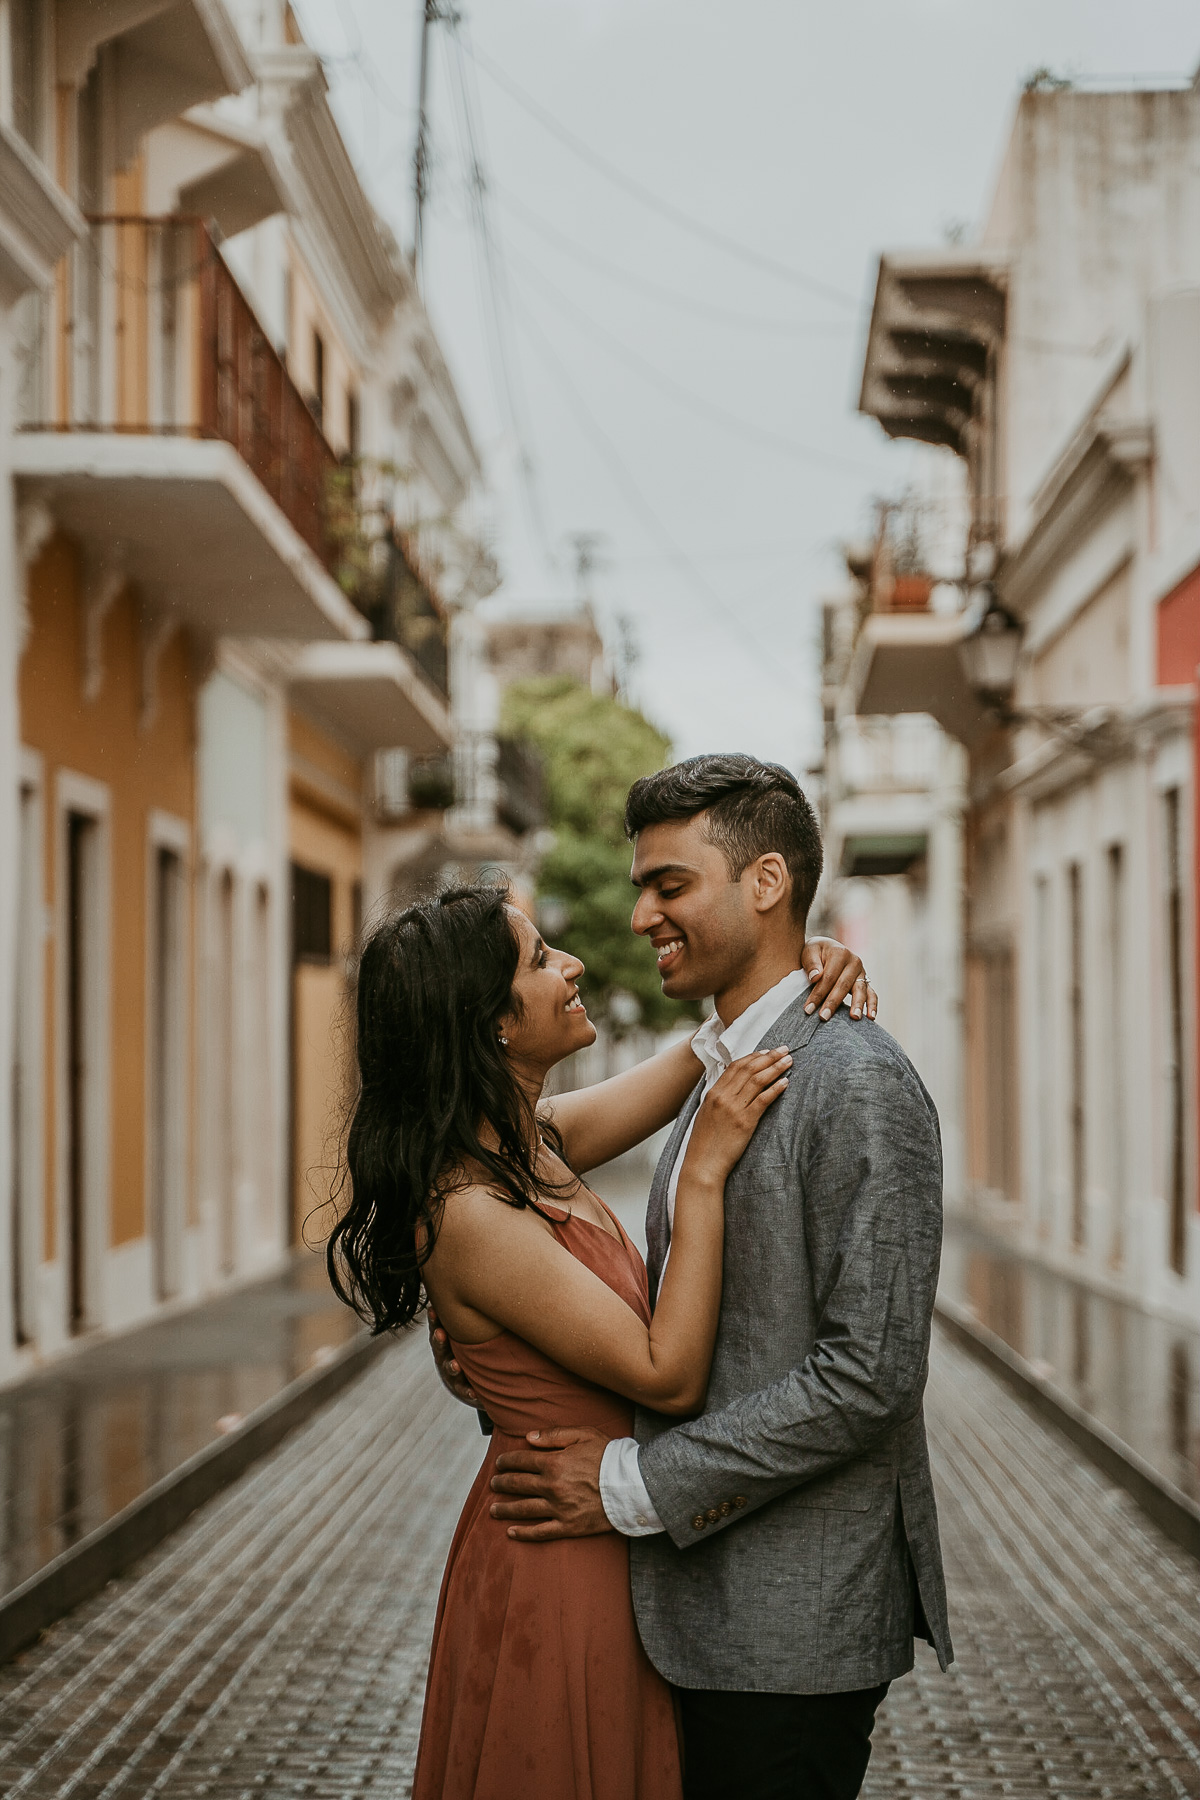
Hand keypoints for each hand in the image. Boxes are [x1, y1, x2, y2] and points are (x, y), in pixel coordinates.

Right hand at [427, 1307, 481, 1408]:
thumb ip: (466, 1309)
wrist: (477, 1379)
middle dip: (439, 1341)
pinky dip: (468, 1391)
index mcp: (446, 1339)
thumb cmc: (472, 1345)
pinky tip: (473, 1392)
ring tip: (455, 1365)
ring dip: (451, 1367)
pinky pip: (465, 1390)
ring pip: (449, 1370)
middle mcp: (445, 1355)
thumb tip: (468, 1267)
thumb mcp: (466, 1328)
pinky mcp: (464, 1390)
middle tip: (441, 1334)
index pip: (438, 1327)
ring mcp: (453, 1374)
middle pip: (439, 1348)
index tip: (433, 1311)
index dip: (435, 1321)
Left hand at [490, 1426, 611, 1540]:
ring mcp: (558, 1508)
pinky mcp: (568, 1526)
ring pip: (524, 1510)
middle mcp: (552, 1487)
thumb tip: (529, 1437)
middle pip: (519, 1485)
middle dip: (502, 1483)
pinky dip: (524, 1534)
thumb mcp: (583, 1435)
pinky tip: (512, 1532)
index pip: (522, 1461)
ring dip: (506, 1509)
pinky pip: (540, 1532)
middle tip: (494, 1483)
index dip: (507, 1461)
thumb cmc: (609, 1456)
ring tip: (493, 1509)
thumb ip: (554, 1435)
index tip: (499, 1463)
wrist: (631, 1485)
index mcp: (554, 1463)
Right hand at [683, 1047, 791, 1181]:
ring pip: (758, 1080)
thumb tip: (732, 1089)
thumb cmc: (704, 1143)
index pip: (735, 1066)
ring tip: (789, 1061)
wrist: (702, 1165)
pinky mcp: (745, 1122)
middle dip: (768, 1056)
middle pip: (749, 1069)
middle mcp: (722, 1097)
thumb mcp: (706, 1114)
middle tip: (783, 1049)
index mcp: (713, 1093)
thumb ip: (718, 1099)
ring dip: (776, 1068)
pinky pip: (763, 1099)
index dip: (753, 1056)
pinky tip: (786, 1082)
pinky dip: (776, 1088)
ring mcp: (733, 1108)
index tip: (766, 1051)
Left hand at [801, 936, 876, 1020]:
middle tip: (823, 1017)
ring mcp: (862, 973)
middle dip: (832, 1003)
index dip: (818, 994)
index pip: (828, 977)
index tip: (808, 1009)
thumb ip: (811, 963)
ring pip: (860, 990)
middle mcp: (854, 962)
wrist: (827, 949)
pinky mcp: (866, 982)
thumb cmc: (816, 953)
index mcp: (840, 953)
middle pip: (843, 985)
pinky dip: (872, 1005)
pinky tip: (871, 1018)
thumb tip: (815, 977)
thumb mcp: (809, 952)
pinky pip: (872, 994)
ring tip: (854, 1018)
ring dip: (857, 1005)